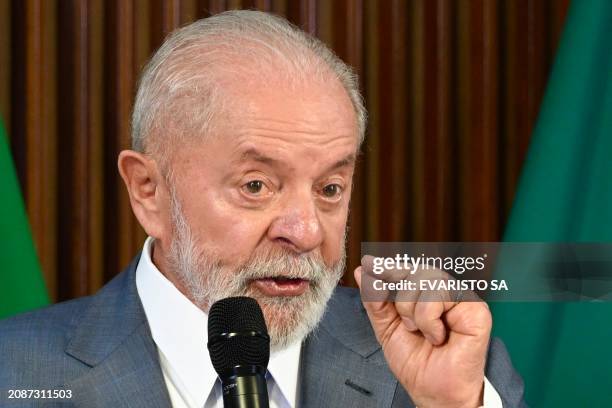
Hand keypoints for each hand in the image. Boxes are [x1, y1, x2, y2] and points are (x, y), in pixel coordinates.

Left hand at [355, 255, 491, 407]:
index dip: (385, 268)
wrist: (432, 392)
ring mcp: (461, 297)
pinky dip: (429, 319)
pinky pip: (441, 294)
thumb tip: (362, 270)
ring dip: (413, 310)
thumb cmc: (416, 362)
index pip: (404, 266)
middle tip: (407, 325)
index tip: (368, 266)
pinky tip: (438, 336)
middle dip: (399, 298)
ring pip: (425, 277)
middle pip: (413, 269)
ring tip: (422, 332)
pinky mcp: (476, 308)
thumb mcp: (386, 327)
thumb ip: (375, 299)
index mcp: (424, 292)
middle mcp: (444, 290)